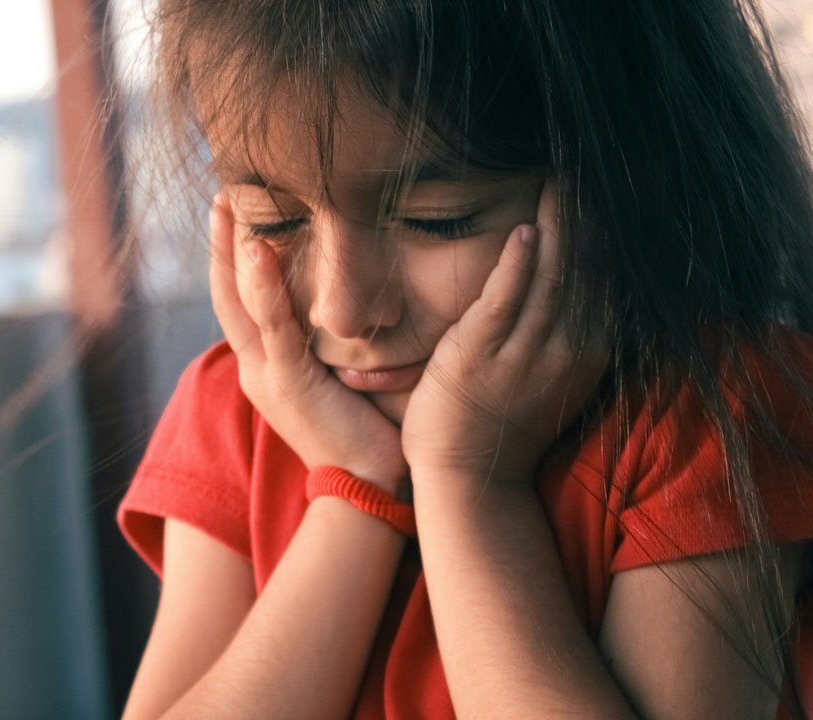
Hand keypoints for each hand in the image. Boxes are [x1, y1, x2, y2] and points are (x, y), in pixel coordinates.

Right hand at [209, 197, 407, 493]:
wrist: (367, 484)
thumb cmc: (365, 426)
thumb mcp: (341, 373)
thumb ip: (333, 338)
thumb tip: (356, 296)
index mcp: (269, 362)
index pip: (242, 299)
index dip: (234, 255)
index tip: (236, 210)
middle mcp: (257, 366)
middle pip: (227, 294)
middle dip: (222, 242)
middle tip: (221, 192)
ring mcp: (267, 375)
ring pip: (240, 304)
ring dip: (231, 252)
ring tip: (226, 204)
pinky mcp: (287, 384)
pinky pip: (272, 327)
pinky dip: (262, 287)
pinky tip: (258, 248)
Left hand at [400, 178, 607, 484]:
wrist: (468, 477)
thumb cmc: (502, 420)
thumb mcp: (551, 373)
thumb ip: (567, 327)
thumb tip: (575, 277)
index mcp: (587, 353)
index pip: (606, 278)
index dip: (609, 230)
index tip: (608, 185)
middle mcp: (566, 351)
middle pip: (587, 269)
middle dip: (589, 214)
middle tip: (588, 162)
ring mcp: (524, 355)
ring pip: (553, 278)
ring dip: (558, 225)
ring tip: (562, 176)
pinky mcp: (480, 356)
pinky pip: (506, 303)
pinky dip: (518, 266)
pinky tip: (527, 230)